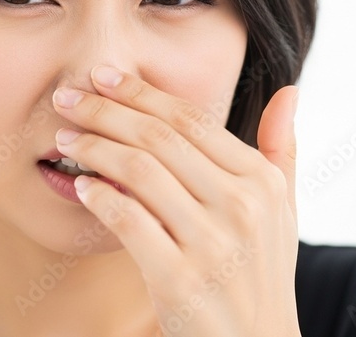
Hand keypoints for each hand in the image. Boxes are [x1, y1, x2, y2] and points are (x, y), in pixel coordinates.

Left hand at [51, 65, 301, 336]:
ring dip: (94, 148)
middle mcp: (242, 206)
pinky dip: (100, 199)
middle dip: (106, 111)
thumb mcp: (284, 210)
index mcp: (262, 181)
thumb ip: (282, 148)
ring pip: (140, 173)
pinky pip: (128, 223)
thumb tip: (290, 91)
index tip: (103, 77)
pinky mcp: (180, 279)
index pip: (191, 120)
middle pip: (160, 139)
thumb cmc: (262, 273)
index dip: (142, 93)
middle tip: (67, 98)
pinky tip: (81, 186)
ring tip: (66, 139)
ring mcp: (212, 244)